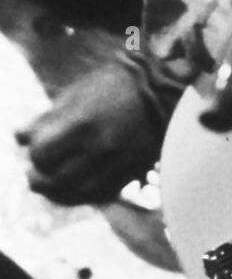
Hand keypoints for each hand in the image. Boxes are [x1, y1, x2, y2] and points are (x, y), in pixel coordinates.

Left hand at [15, 65, 162, 205]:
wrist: (165, 89)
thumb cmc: (117, 83)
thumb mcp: (79, 91)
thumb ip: (48, 116)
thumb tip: (19, 137)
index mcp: (83, 123)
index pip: (41, 154)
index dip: (34, 153)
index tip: (36, 147)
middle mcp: (99, 148)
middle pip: (54, 179)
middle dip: (40, 177)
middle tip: (37, 172)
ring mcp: (116, 163)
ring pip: (75, 194)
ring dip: (57, 192)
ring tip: (53, 183)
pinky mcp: (130, 173)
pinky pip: (98, 195)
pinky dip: (82, 195)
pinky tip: (76, 187)